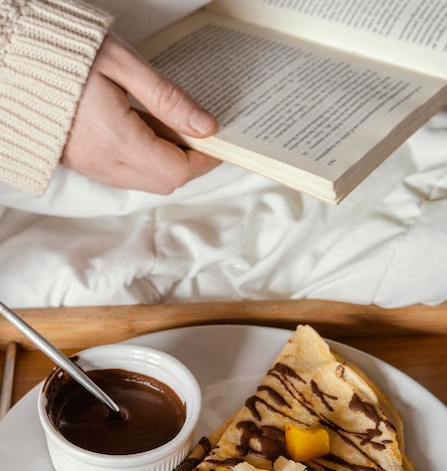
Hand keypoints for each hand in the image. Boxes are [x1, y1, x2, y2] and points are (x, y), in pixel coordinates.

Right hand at [62, 33, 219, 193]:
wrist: (14, 59)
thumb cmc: (64, 52)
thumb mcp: (123, 64)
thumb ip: (167, 99)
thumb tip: (205, 126)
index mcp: (116, 139)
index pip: (176, 170)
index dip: (203, 161)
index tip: (218, 144)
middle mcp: (103, 162)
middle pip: (164, 183)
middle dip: (188, 164)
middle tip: (197, 134)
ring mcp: (90, 167)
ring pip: (145, 182)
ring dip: (166, 163)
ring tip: (170, 128)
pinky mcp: (82, 163)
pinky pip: (124, 175)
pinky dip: (144, 162)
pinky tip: (145, 133)